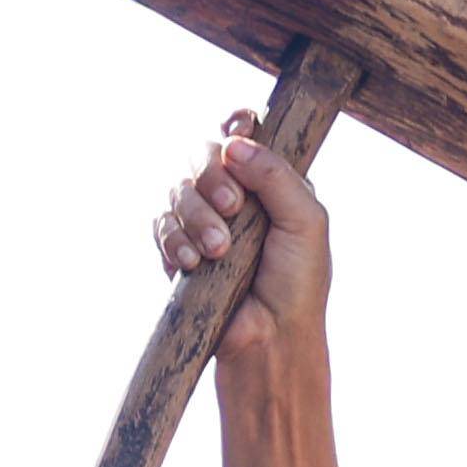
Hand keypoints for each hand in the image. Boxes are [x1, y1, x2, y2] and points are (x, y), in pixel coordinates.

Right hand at [158, 118, 330, 354]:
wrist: (269, 341)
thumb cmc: (298, 284)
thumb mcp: (306, 221)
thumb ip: (276, 176)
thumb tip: (234, 143)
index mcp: (272, 183)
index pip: (247, 136)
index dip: (236, 125)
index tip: (235, 126)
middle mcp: (236, 198)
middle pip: (203, 155)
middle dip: (211, 178)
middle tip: (231, 208)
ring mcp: (204, 223)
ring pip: (177, 191)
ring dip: (194, 217)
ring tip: (217, 251)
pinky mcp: (179, 251)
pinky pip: (160, 226)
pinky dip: (172, 240)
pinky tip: (190, 263)